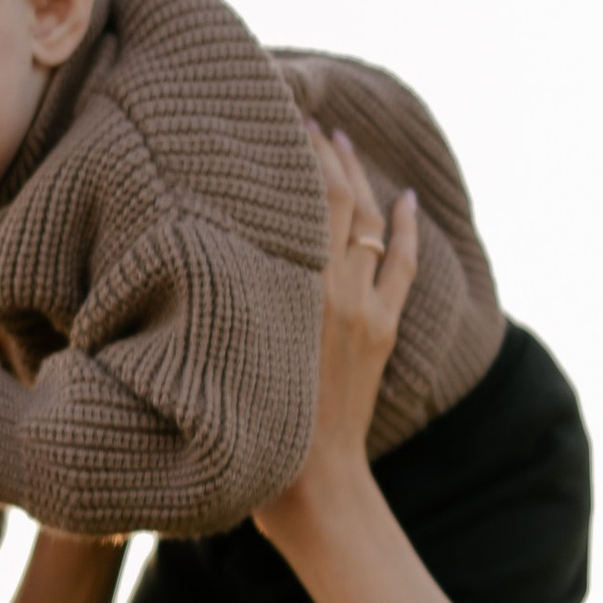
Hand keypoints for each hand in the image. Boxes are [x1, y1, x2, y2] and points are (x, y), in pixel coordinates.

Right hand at [256, 128, 420, 538]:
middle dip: (318, 152)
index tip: (273, 115)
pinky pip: (403, 266)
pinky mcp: (383, 331)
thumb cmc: (251, 430)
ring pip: (367, 223)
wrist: (314, 489)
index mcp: (289, 292)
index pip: (297, 201)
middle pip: (332, 199)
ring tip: (337, 136)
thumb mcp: (220, 356)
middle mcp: (332, 290)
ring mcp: (365, 309)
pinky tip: (405, 197)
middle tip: (300, 114)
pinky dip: (406, 227)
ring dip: (356, 176)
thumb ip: (219, 300)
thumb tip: (196, 245)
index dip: (290, 154)